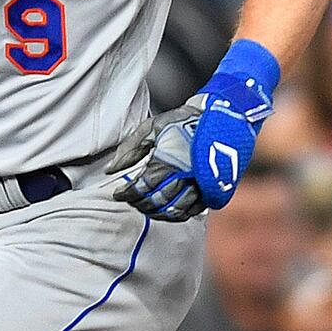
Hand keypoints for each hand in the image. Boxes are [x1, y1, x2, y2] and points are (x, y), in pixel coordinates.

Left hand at [114, 41, 277, 221]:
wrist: (221, 115)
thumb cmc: (182, 120)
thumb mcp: (151, 127)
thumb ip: (129, 149)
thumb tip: (110, 170)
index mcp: (167, 161)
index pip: (141, 188)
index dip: (126, 194)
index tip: (118, 194)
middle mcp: (184, 176)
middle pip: (157, 201)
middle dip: (140, 204)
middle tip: (131, 200)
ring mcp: (201, 184)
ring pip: (175, 210)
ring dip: (157, 212)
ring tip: (147, 207)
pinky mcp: (214, 189)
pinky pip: (194, 210)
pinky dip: (179, 215)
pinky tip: (169, 211)